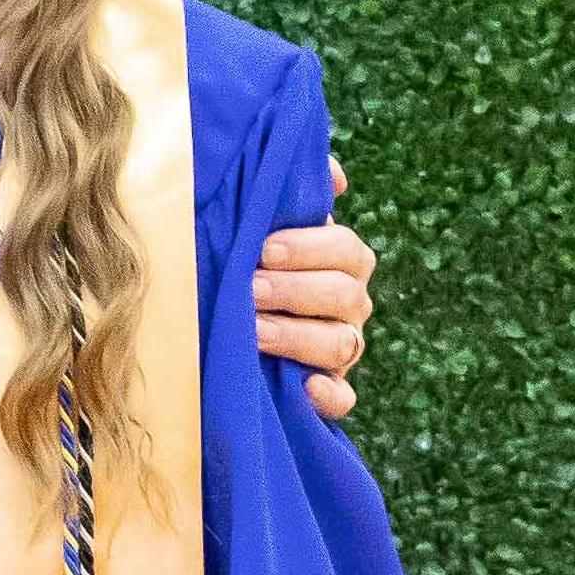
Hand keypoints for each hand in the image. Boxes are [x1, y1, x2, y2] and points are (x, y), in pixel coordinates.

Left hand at [252, 166, 372, 422]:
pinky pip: (343, 398)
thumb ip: (292, 193)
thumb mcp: (264, 222)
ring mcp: (341, 348)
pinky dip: (328, 396)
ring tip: (254, 331)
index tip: (265, 249)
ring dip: (297, 337)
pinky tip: (303, 388)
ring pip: (341, 344)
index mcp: (343, 261)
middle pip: (346, 296)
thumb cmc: (249, 260)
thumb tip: (335, 175)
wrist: (224, 317)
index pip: (346, 251)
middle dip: (296, 291)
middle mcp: (350, 304)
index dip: (311, 248)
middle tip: (250, 288)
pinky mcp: (329, 389)